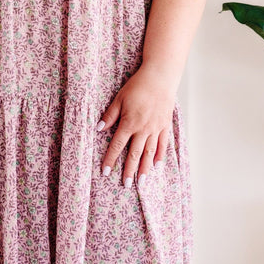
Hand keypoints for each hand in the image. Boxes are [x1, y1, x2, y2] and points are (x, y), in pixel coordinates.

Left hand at [98, 66, 174, 184]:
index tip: (106, 172)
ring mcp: (156, 128)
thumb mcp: (119, 99)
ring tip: (141, 182)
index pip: (118, 145)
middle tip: (126, 185)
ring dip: (145, 168)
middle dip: (129, 171)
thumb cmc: (138, 86)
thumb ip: (110, 115)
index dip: (111, 159)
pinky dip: (160, 155)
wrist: (161, 77)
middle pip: (135, 154)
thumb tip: (98, 129)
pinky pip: (163, 144)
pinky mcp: (165, 125)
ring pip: (149, 153)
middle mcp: (143, 129)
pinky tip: (156, 165)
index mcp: (130, 123)